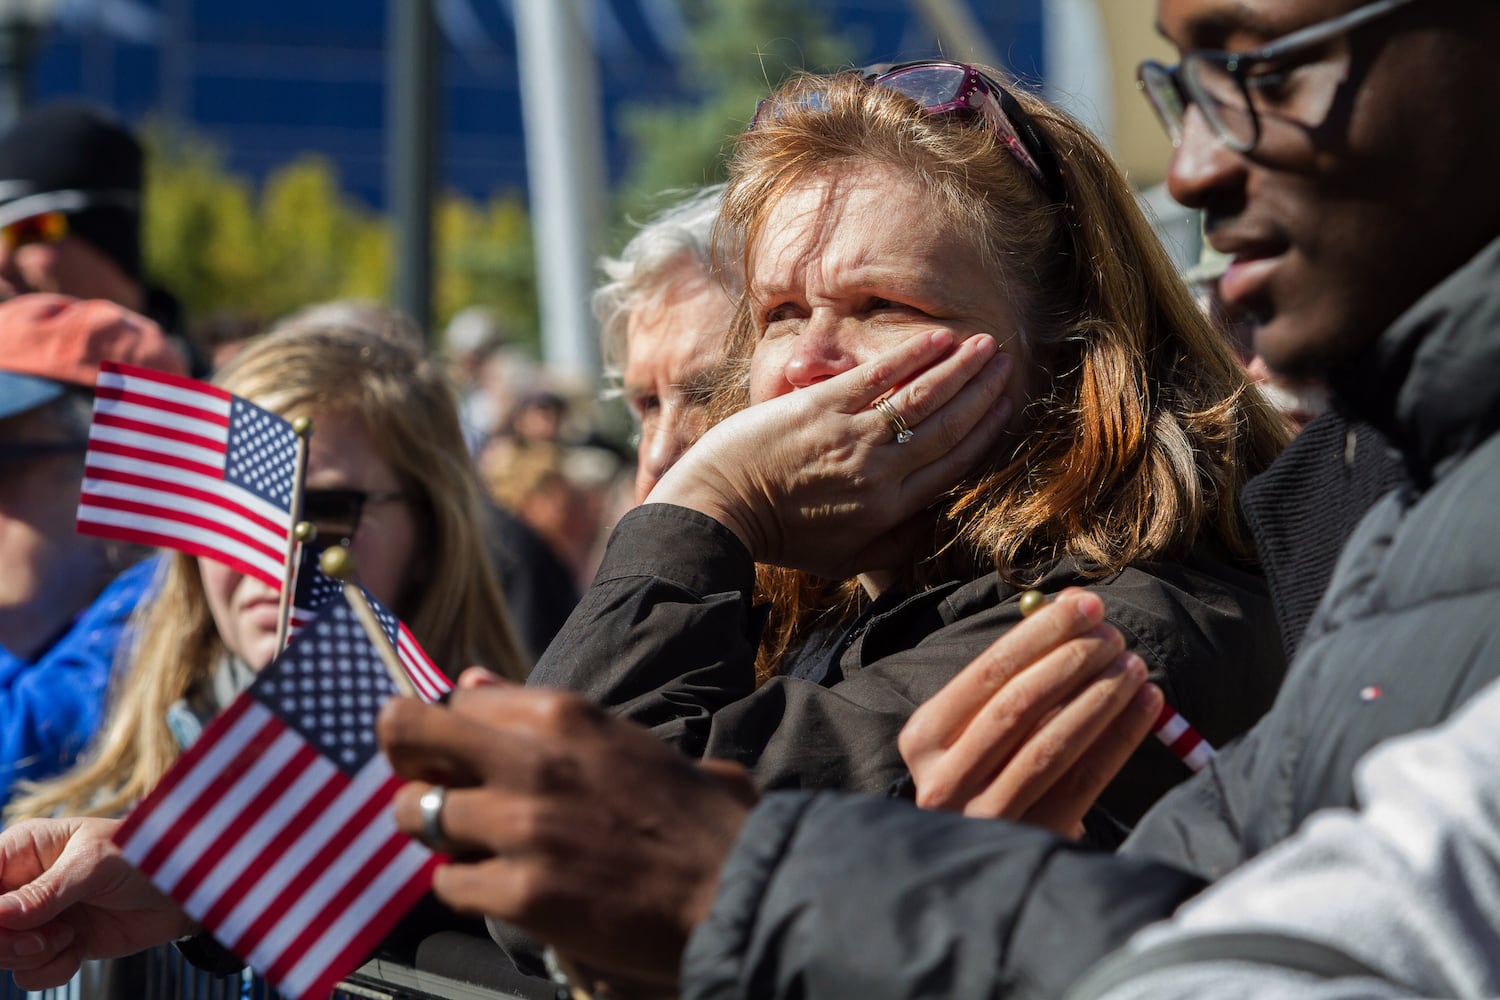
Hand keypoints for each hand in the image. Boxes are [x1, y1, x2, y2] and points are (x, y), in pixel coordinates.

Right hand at [0, 817, 194, 988]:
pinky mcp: (55, 945)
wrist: (186, 891)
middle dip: (7, 940)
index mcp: (23, 848)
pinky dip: (52, 970)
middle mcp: (22, 883)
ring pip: (1, 953)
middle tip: (43, 937)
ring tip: (67, 935)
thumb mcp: (95, 865)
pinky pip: (28, 974)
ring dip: (33, 955)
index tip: (6, 923)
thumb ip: (45, 892)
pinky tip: (77, 949)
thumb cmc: (146, 856)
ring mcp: (37, 917)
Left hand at [378, 685, 756, 991]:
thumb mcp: (626, 741)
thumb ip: (546, 713)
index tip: (458, 750)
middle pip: (411, 734)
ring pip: (416, 815)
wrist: (737, 890)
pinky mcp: (520, 894)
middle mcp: (533, 761)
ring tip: (473, 847)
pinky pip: (448, 884)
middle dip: (405, 757)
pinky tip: (501, 891)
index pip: (463, 698)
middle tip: (421, 783)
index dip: (454, 727)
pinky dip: (466, 889)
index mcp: (566, 714)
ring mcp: (522, 828)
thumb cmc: (698, 818)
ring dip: (436, 832)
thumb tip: (472, 678)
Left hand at [648, 329, 1012, 578]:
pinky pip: (879, 377)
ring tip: (986, 348)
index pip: (952, 465)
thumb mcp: (844, 561)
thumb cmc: (780, 539)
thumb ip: (893, 546)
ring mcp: (852, 435)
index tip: (1007, 409)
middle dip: (982, 393)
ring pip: (922, 397)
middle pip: (947, 426)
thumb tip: (934, 522)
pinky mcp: (821, 406)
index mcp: (889, 511)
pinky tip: (938, 340)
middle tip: (1007, 366)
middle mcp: (880, 471)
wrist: (719, 510)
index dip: (985, 434)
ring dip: (959, 369)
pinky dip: (912, 357)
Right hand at [897, 589, 1163, 837]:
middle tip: (1113, 636)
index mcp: (923, 739)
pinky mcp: (1032, 838)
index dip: (1041, 634)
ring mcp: (986, 816)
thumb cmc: (983, 767)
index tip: (1086, 606)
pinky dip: (1120, 736)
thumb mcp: (978, 721)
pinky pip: (1085, 780)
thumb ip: (1018, 664)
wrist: (983, 861)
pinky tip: (1147, 704)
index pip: (986, 673)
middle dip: (1073, 660)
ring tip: (1132, 666)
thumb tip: (1072, 601)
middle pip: (1018, 704)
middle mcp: (945, 780)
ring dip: (1100, 696)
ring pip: (1052, 744)